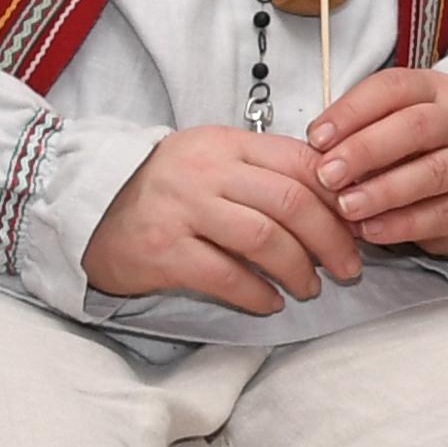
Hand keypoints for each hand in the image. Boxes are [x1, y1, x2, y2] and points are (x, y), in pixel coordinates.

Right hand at [85, 125, 364, 312]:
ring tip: (311, 288)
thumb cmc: (167, 188)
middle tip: (349, 266)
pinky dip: (256, 293)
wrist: (87, 207)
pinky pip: (224, 275)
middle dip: (332, 239)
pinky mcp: (163, 250)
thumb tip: (337, 199)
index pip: (301, 162)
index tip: (359, 223)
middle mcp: (208, 171)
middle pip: (292, 202)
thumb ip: (267, 171)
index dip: (340, 196)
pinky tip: (271, 303)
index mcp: (228, 143)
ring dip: (299, 269)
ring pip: (264, 239)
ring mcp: (183, 209)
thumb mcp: (215, 161)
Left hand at [311, 67, 447, 257]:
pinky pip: (442, 214)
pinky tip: (370, 229)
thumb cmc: (415, 152)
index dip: (352, 110)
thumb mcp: (389, 128)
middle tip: (328, 175)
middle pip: (417, 126)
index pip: (394, 87)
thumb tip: (315, 151)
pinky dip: (401, 224)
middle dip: (365, 150)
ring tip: (346, 206)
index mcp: (434, 90)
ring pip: (434, 172)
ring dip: (383, 191)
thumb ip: (356, 132)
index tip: (316, 138)